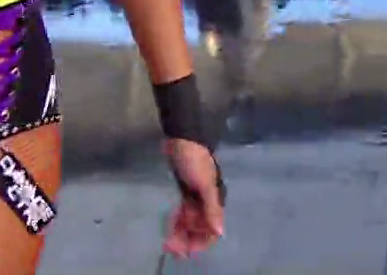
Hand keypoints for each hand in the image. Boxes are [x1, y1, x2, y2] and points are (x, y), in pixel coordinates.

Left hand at [162, 138, 224, 256]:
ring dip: (180, 234)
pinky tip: (168, 229)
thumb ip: (211, 208)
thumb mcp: (205, 184)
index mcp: (216, 200)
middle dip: (187, 240)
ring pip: (189, 222)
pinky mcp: (184, 191)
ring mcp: (195, 197)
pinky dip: (176, 222)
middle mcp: (207, 201)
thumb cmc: (195, 160)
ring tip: (167, 243)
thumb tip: (220, 232)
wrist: (183, 137)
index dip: (201, 241)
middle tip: (171, 248)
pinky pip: (181, 213)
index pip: (212, 228)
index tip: (186, 250)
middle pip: (200, 228)